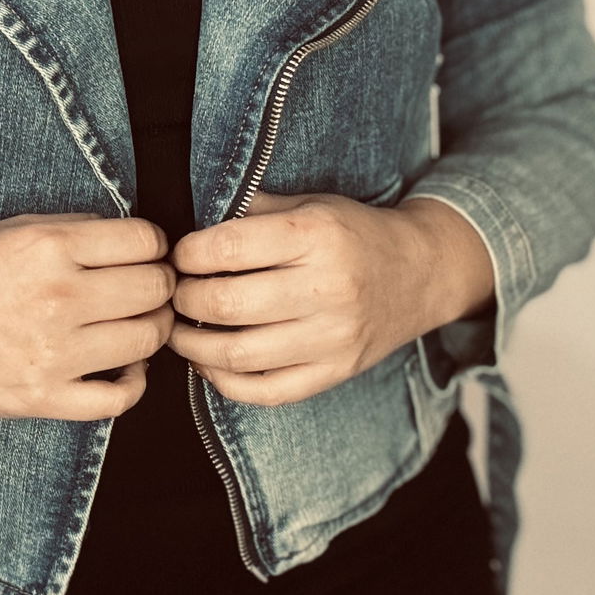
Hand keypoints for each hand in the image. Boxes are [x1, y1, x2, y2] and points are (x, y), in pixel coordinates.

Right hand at [0, 212, 176, 420]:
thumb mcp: (14, 229)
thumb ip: (76, 230)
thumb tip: (136, 241)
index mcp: (50, 248)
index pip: (146, 242)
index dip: (155, 245)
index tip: (147, 254)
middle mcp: (58, 298)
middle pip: (155, 289)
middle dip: (160, 285)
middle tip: (147, 288)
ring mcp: (54, 353)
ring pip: (147, 340)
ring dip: (151, 330)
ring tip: (134, 323)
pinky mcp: (45, 397)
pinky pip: (120, 397)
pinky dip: (135, 382)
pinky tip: (125, 366)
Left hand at [166, 190, 495, 406]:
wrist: (420, 273)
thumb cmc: (352, 234)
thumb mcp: (309, 204)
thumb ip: (252, 210)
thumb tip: (189, 224)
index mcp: (316, 236)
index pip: (227, 249)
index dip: (188, 255)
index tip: (180, 256)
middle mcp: (327, 288)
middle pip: (225, 304)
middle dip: (183, 299)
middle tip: (174, 293)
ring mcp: (332, 337)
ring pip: (237, 355)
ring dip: (191, 346)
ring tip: (178, 330)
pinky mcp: (334, 372)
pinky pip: (265, 390)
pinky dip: (225, 382)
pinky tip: (209, 364)